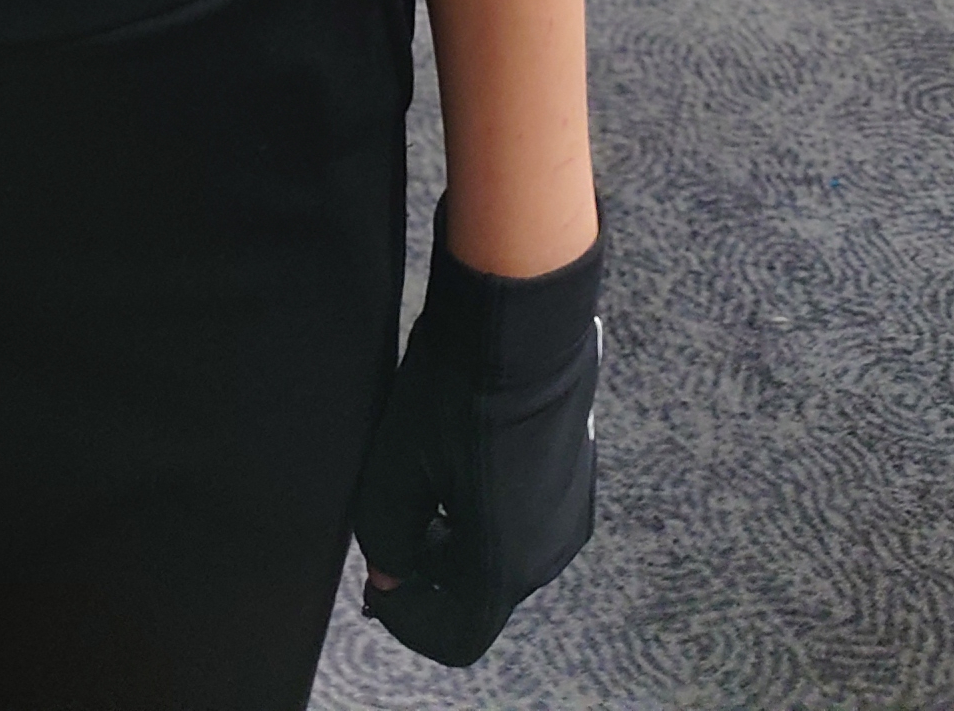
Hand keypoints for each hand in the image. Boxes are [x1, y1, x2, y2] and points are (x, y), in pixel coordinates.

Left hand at [355, 199, 603, 667]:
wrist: (521, 319)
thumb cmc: (456, 395)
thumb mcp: (399, 465)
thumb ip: (386, 536)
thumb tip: (390, 572)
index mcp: (504, 564)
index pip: (457, 635)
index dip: (409, 620)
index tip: (376, 583)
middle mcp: (548, 554)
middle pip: (480, 593)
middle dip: (430, 573)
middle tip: (392, 526)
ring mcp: (569, 511)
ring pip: (503, 553)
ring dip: (458, 539)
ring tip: (422, 485)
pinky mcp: (576, 474)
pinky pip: (525, 517)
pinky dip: (487, 511)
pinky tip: (459, 457)